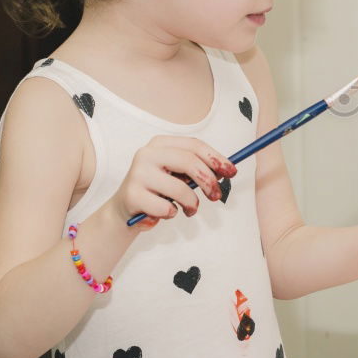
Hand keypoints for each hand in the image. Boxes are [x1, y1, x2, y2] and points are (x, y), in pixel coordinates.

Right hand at [109, 136, 236, 230]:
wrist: (126, 209)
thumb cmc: (159, 189)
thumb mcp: (178, 174)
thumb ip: (197, 168)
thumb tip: (226, 170)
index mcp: (160, 144)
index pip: (194, 145)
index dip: (216, 158)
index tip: (231, 172)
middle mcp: (147, 154)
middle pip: (189, 162)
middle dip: (209, 180)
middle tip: (216, 195)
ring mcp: (137, 173)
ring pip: (179, 189)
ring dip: (191, 203)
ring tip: (189, 209)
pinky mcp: (132, 195)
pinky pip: (166, 208)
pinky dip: (172, 214)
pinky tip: (164, 212)